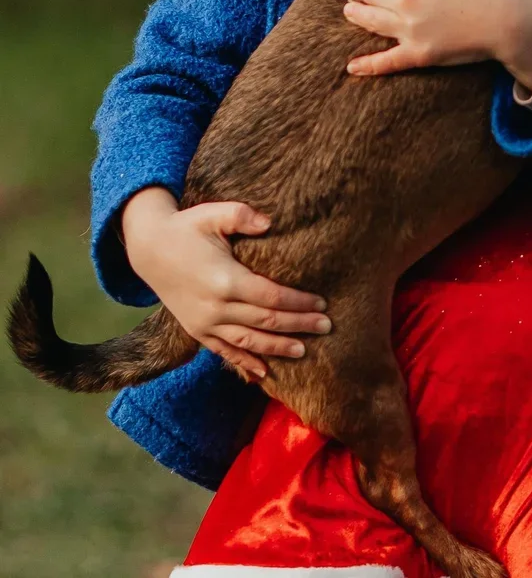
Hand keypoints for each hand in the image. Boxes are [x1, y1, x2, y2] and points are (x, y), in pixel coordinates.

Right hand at [121, 186, 331, 379]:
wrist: (149, 249)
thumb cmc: (187, 227)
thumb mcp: (213, 213)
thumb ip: (242, 216)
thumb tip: (269, 222)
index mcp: (225, 280)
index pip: (272, 297)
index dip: (298, 303)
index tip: (321, 303)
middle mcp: (215, 308)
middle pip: (266, 322)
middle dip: (298, 326)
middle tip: (327, 327)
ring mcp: (204, 323)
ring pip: (248, 342)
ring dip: (277, 348)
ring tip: (304, 350)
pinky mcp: (196, 331)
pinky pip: (225, 352)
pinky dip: (245, 362)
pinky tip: (264, 372)